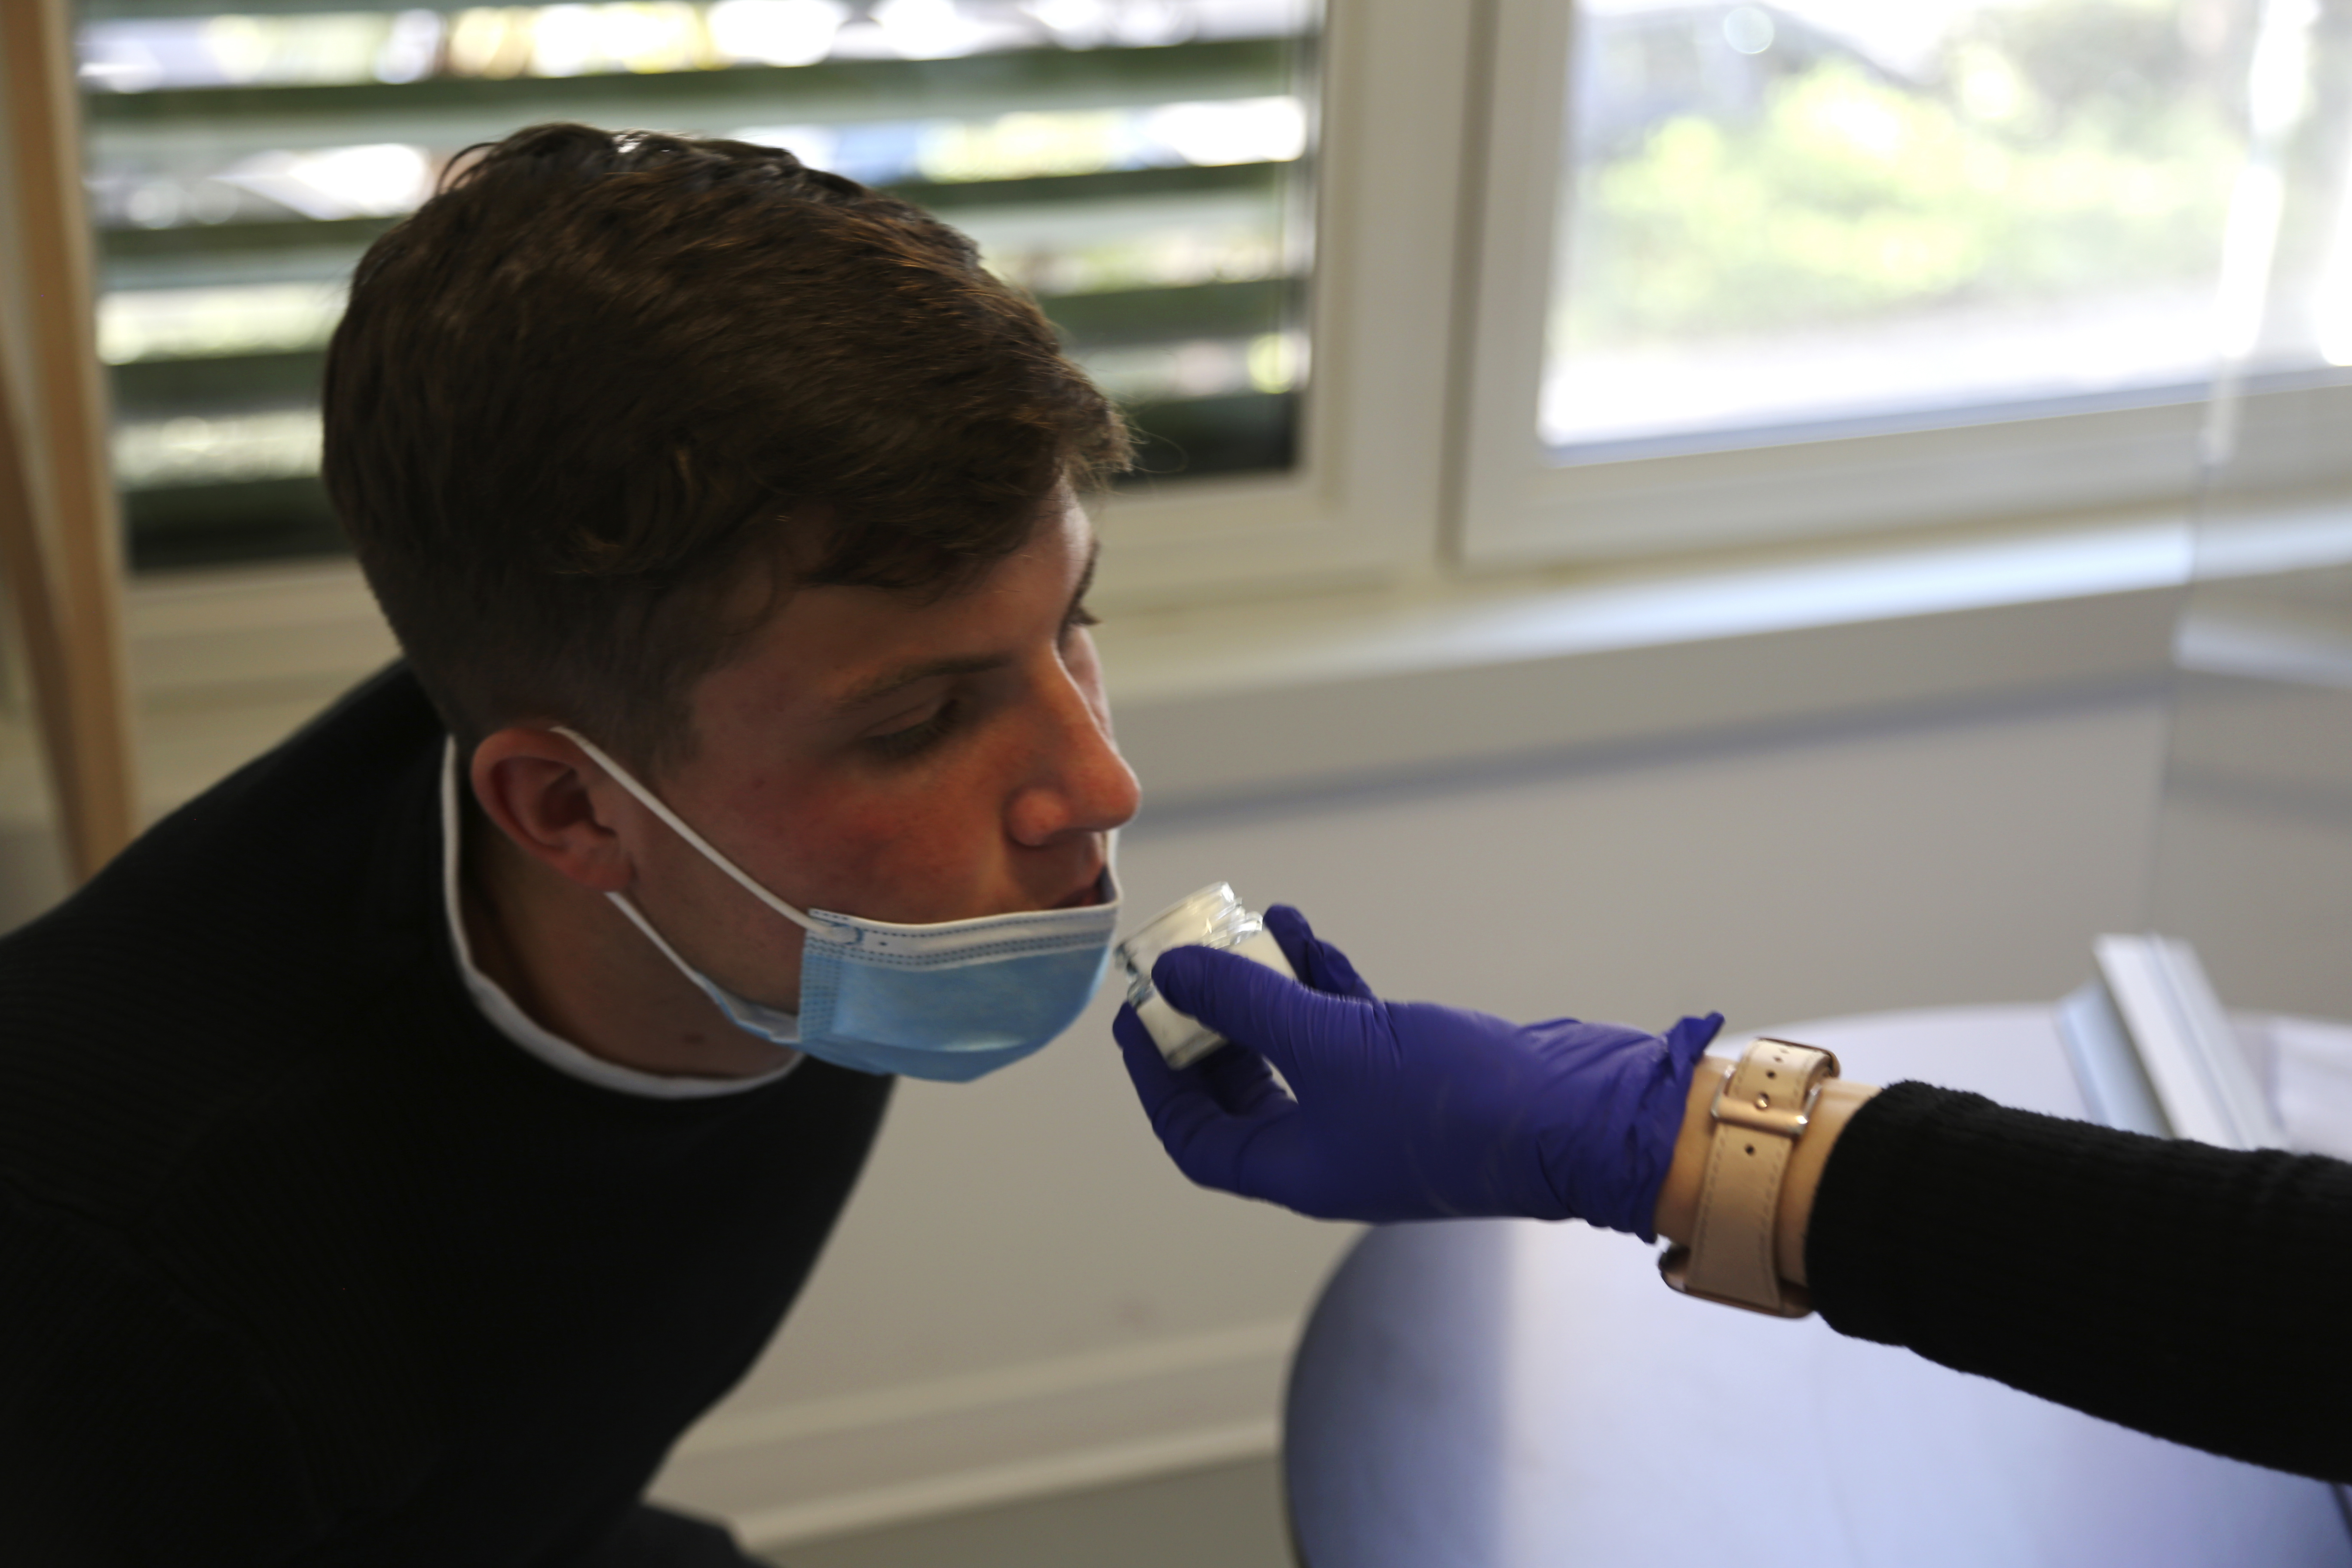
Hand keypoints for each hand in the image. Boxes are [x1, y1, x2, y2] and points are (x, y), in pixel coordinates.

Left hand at [1113, 906, 1721, 1232]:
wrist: (1581, 1115)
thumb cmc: (1457, 1103)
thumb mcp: (1332, 1043)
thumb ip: (1247, 1004)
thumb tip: (1175, 971)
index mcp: (1297, 1170)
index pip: (1195, 1138)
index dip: (1154, 1080)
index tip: (1136, 1016)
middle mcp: (1329, 1149)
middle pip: (1237, 1093)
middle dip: (1207, 1028)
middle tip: (1184, 969)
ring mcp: (1373, 1114)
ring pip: (1293, 1051)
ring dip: (1264, 990)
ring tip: (1245, 925)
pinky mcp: (1415, 1076)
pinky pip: (1346, 1029)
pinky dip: (1322, 982)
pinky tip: (1305, 931)